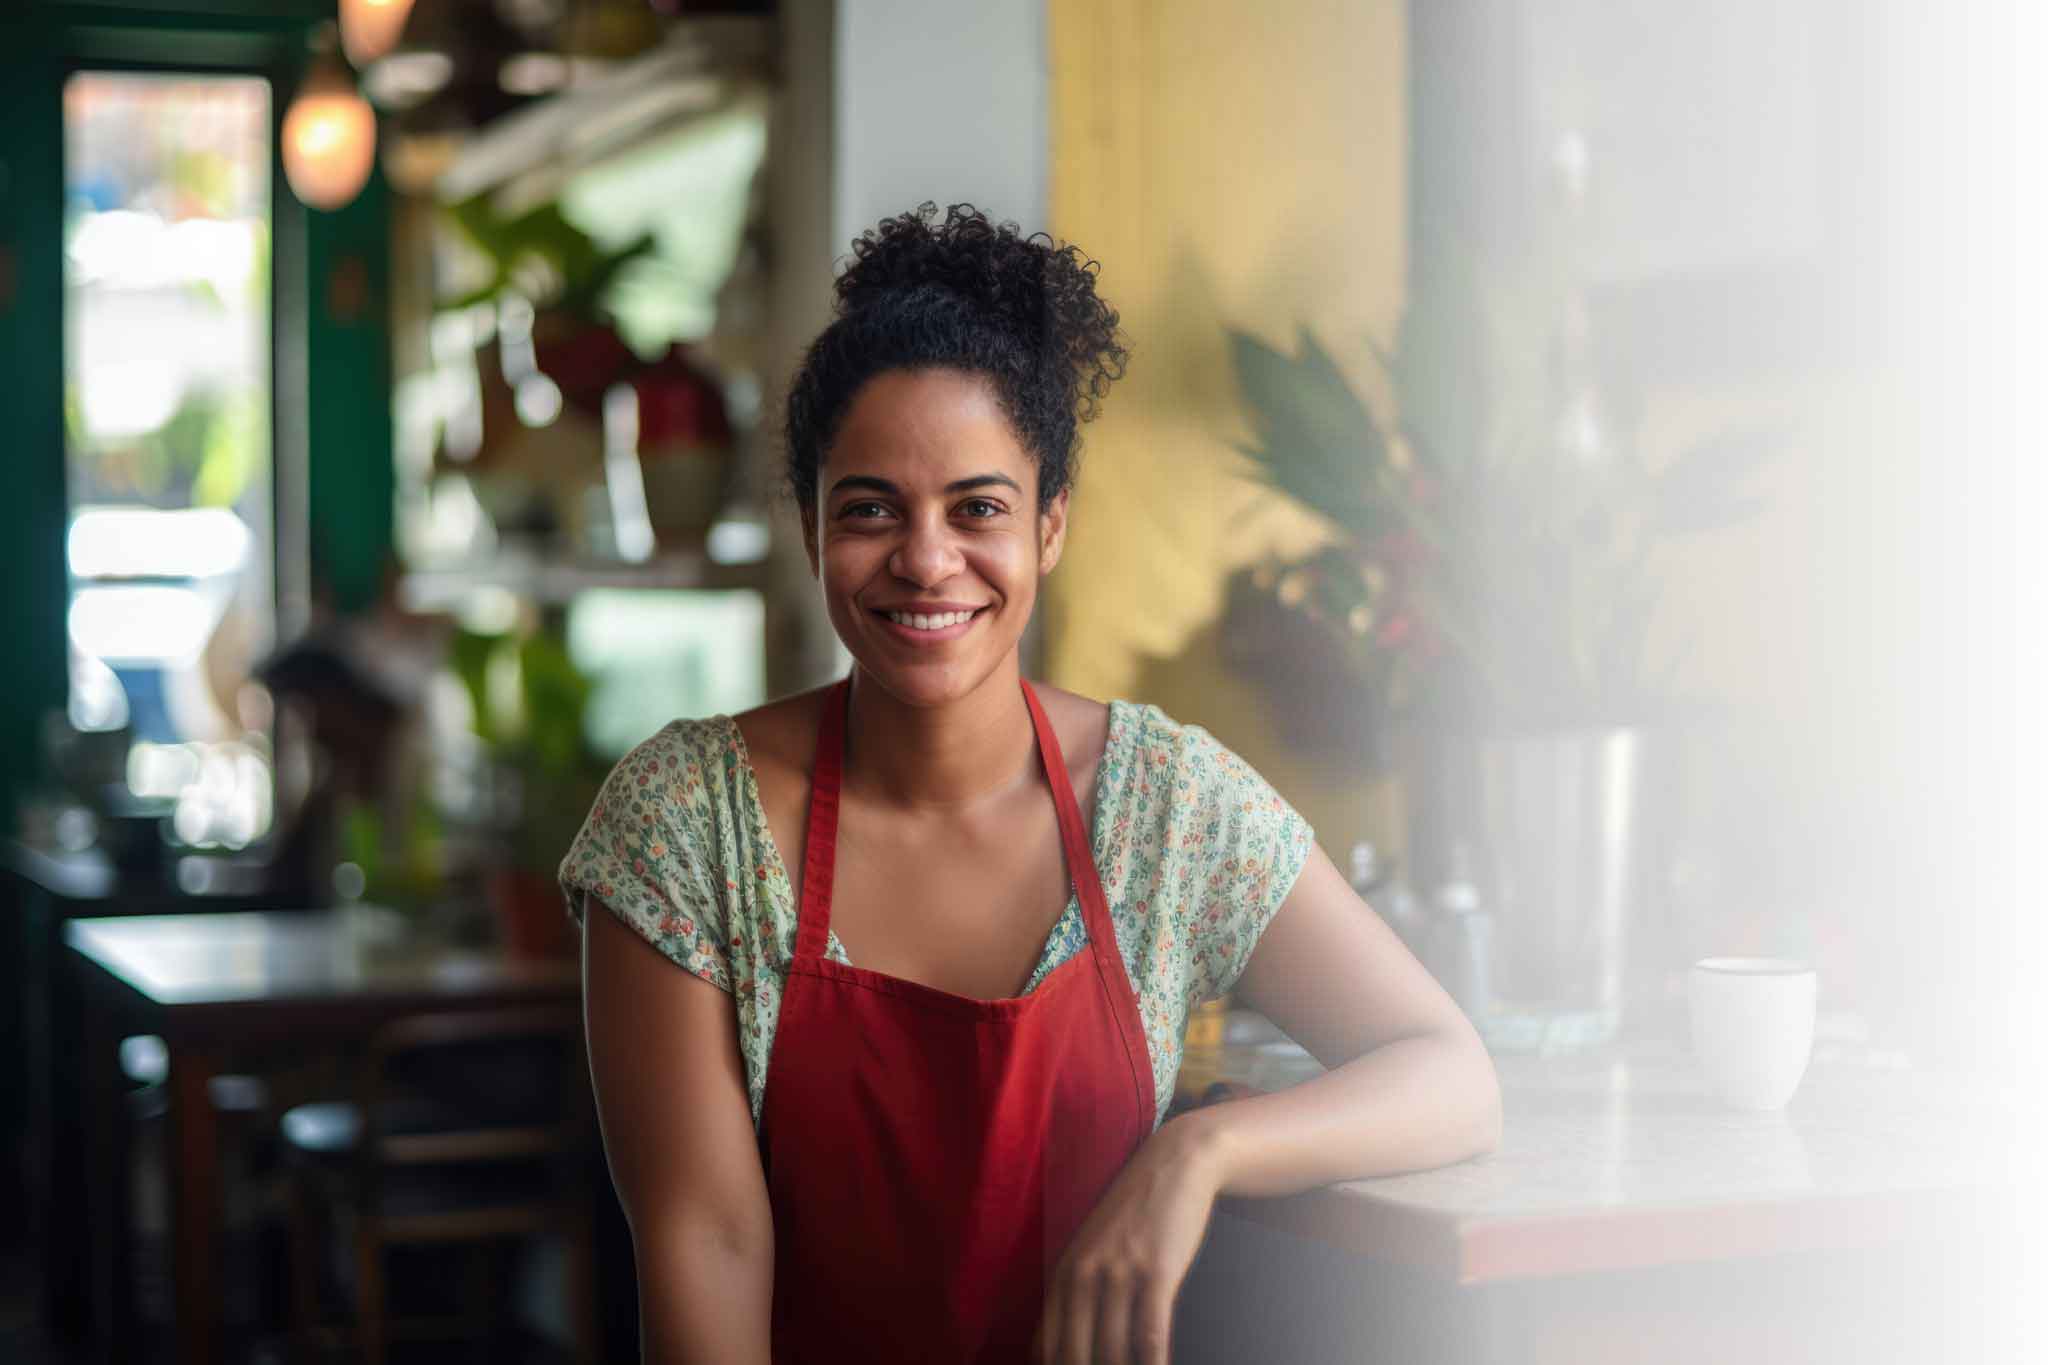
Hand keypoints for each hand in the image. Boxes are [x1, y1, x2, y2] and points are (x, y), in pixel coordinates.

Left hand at [1032, 1115, 1224, 1364]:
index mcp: (1063, 1275)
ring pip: (1114, 1353)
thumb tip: (1058, 1349)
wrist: (1174, 1164)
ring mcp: (1119, 1273)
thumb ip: (1074, 1295)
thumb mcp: (1092, 1249)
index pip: (1046, 1349)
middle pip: (1075, 1356)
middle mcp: (1083, 1275)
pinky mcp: (1156, 1273)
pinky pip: (1150, 1336)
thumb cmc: (1134, 1214)